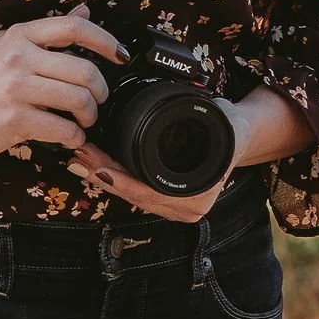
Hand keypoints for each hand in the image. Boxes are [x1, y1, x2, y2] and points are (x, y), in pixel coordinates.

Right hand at [0, 10, 127, 164]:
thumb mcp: (8, 49)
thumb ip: (47, 33)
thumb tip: (85, 11)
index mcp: (19, 35)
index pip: (74, 28)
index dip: (105, 40)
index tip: (120, 55)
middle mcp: (18, 57)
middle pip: (84, 70)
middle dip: (100, 91)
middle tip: (96, 102)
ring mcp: (15, 88)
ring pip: (78, 100)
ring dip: (89, 116)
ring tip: (82, 121)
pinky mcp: (14, 119)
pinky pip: (63, 129)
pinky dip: (73, 138)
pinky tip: (68, 138)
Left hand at [72, 99, 249, 224]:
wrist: (237, 135)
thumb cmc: (231, 128)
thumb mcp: (225, 121)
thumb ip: (214, 120)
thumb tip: (196, 109)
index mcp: (198, 195)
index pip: (152, 193)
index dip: (124, 182)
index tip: (100, 169)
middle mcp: (186, 208)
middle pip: (136, 196)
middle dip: (104, 176)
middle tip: (80, 156)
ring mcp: (173, 207)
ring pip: (130, 195)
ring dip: (103, 176)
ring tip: (81, 158)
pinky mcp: (162, 198)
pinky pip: (133, 191)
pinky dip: (113, 178)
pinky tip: (93, 165)